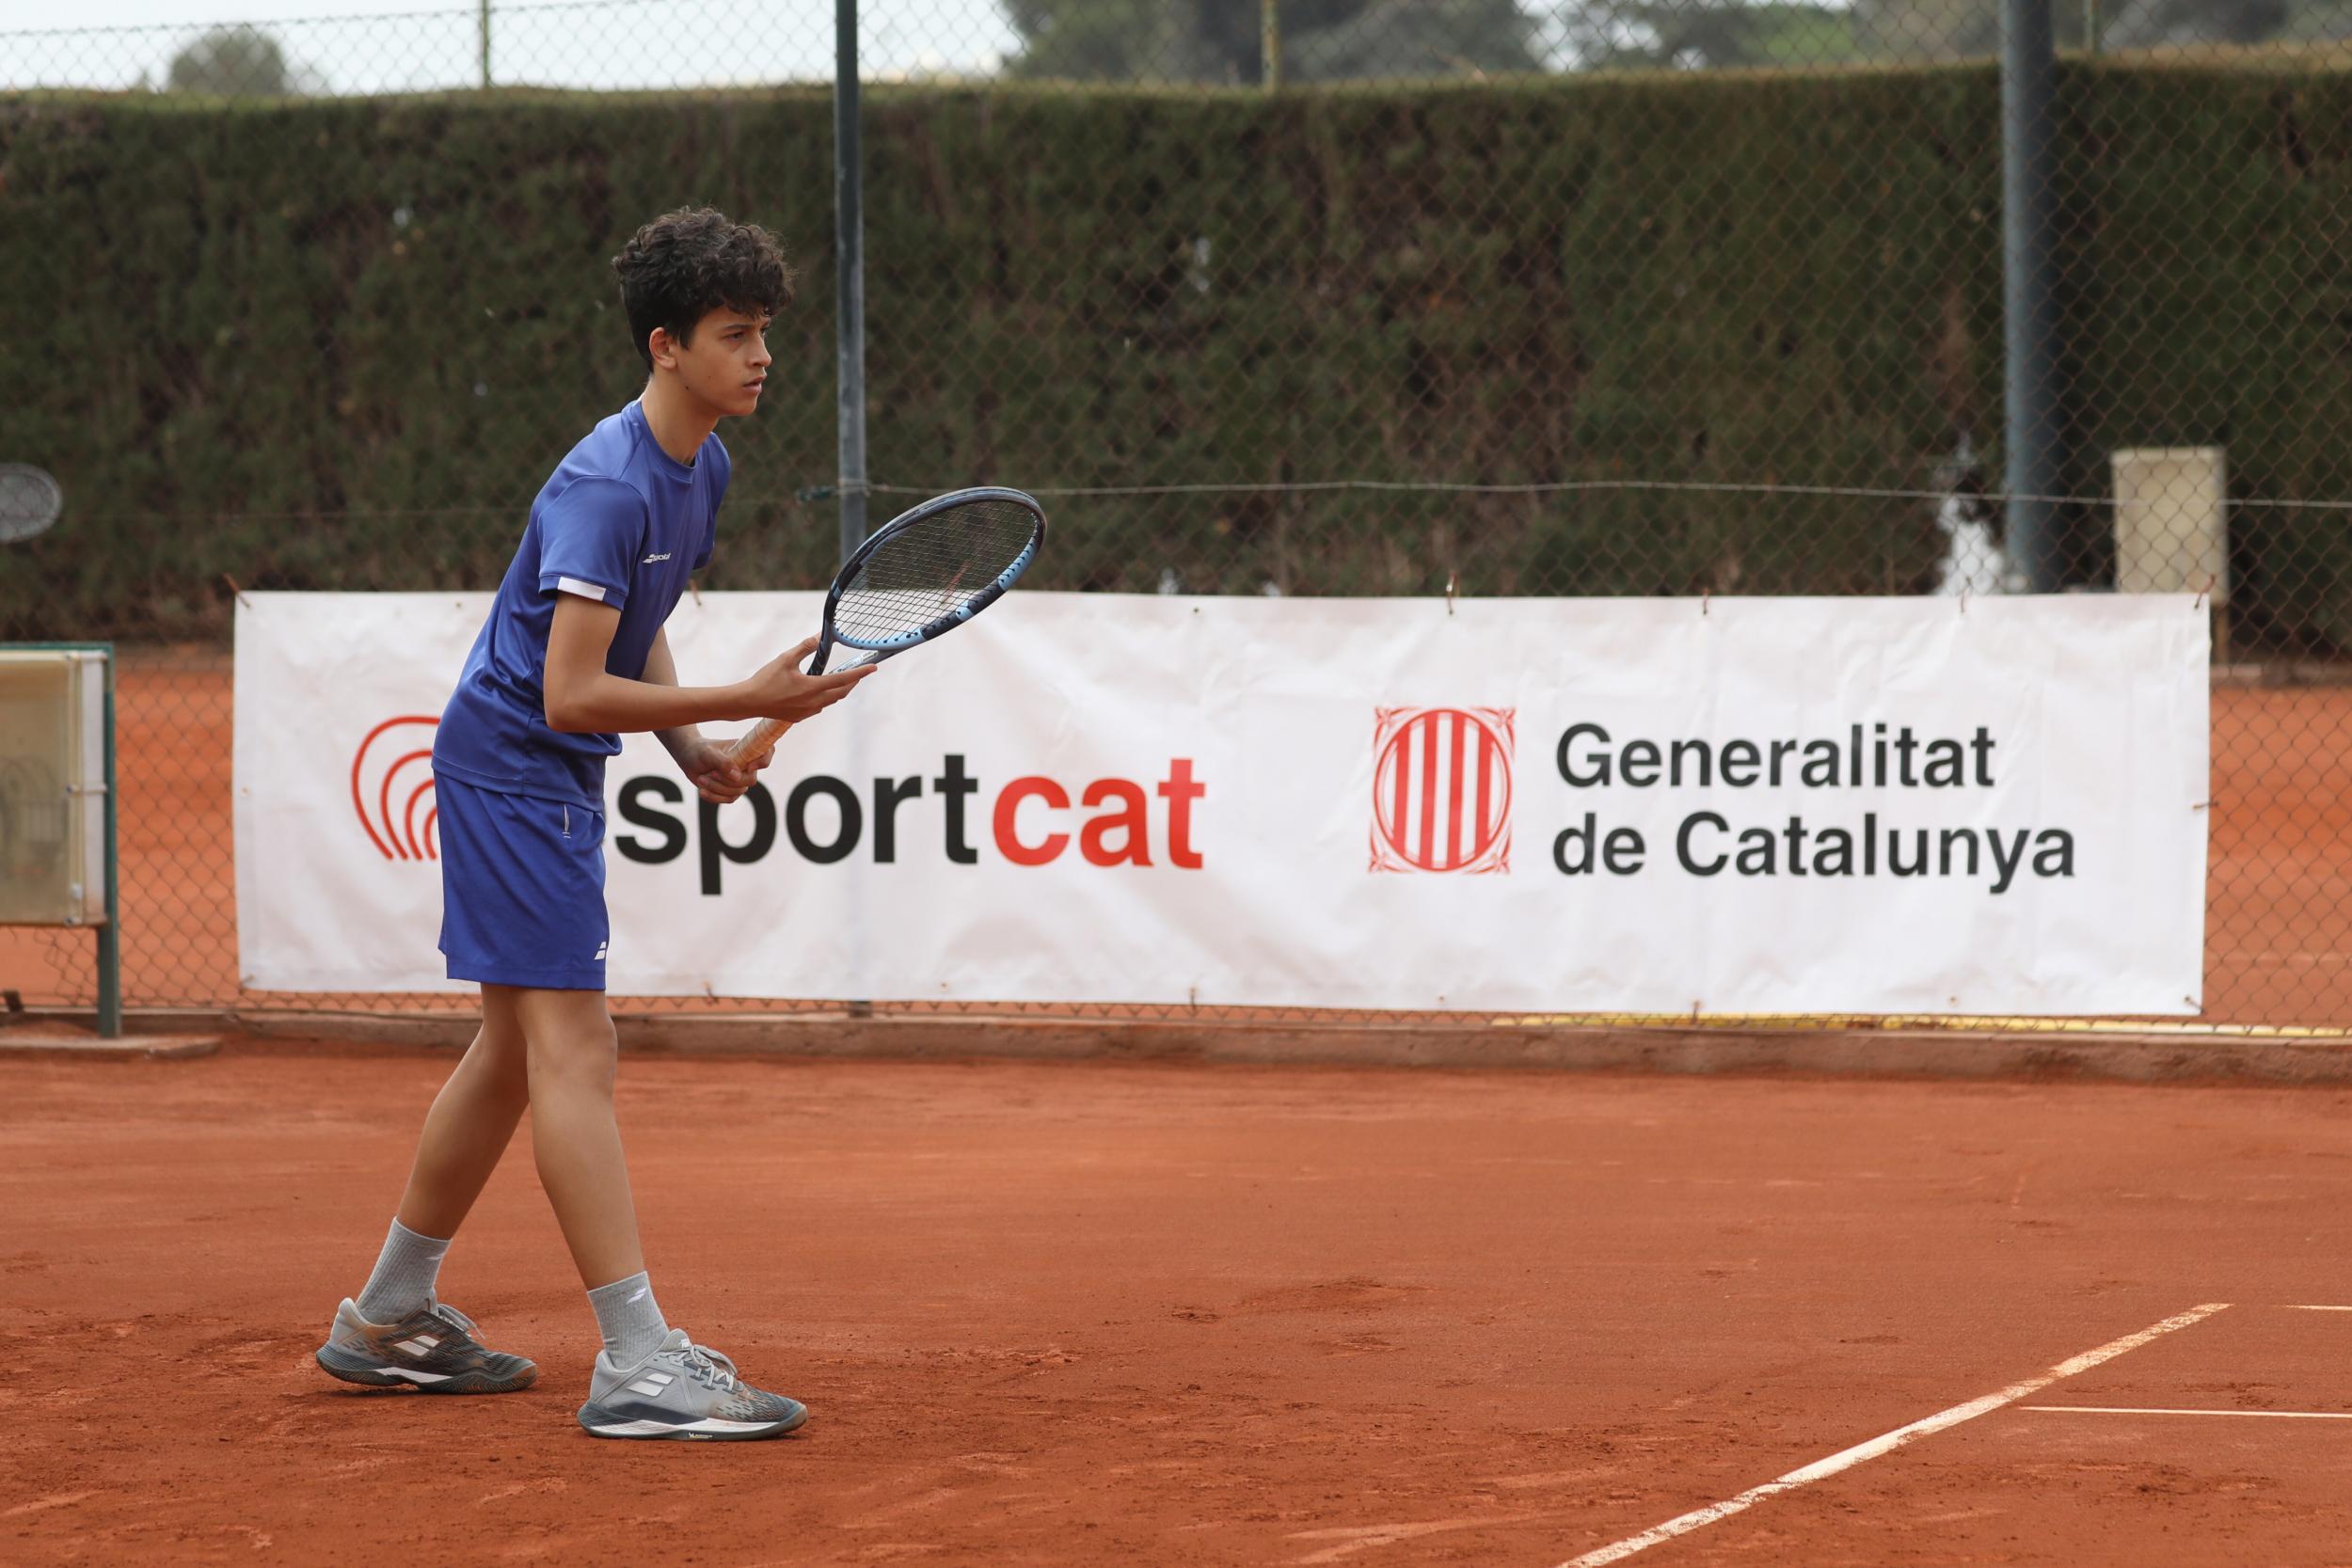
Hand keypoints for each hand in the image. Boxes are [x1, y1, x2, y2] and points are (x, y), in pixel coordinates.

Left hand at [675, 737, 770, 804]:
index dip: (764, 760)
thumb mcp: (707, 753)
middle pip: (750, 780)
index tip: (750, 766)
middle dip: (729, 780)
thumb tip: (737, 776)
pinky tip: (702, 791)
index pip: (767, 752)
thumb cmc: (699, 751)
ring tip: (701, 780)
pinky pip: (729, 799)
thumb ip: (723, 762)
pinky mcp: (730, 791)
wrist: (688, 758)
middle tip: (711, 774)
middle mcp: (746, 765)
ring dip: (717, 788)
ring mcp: (739, 779)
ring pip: (737, 792)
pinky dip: (714, 797)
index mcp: (746, 750)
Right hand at [744, 636, 875, 724]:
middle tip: (858, 673)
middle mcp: (813, 702)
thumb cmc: (765, 680)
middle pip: (841, 693)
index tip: (873, 667)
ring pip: (830, 701)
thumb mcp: (785, 659)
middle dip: (852, 683)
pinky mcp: (799, 717)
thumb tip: (819, 637)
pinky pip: (819, 707)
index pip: (843, 679)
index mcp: (812, 688)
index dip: (860, 673)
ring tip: (841, 680)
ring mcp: (807, 712)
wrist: (748, 702)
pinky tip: (819, 691)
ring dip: (839, 691)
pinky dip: (825, 698)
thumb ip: (804, 648)